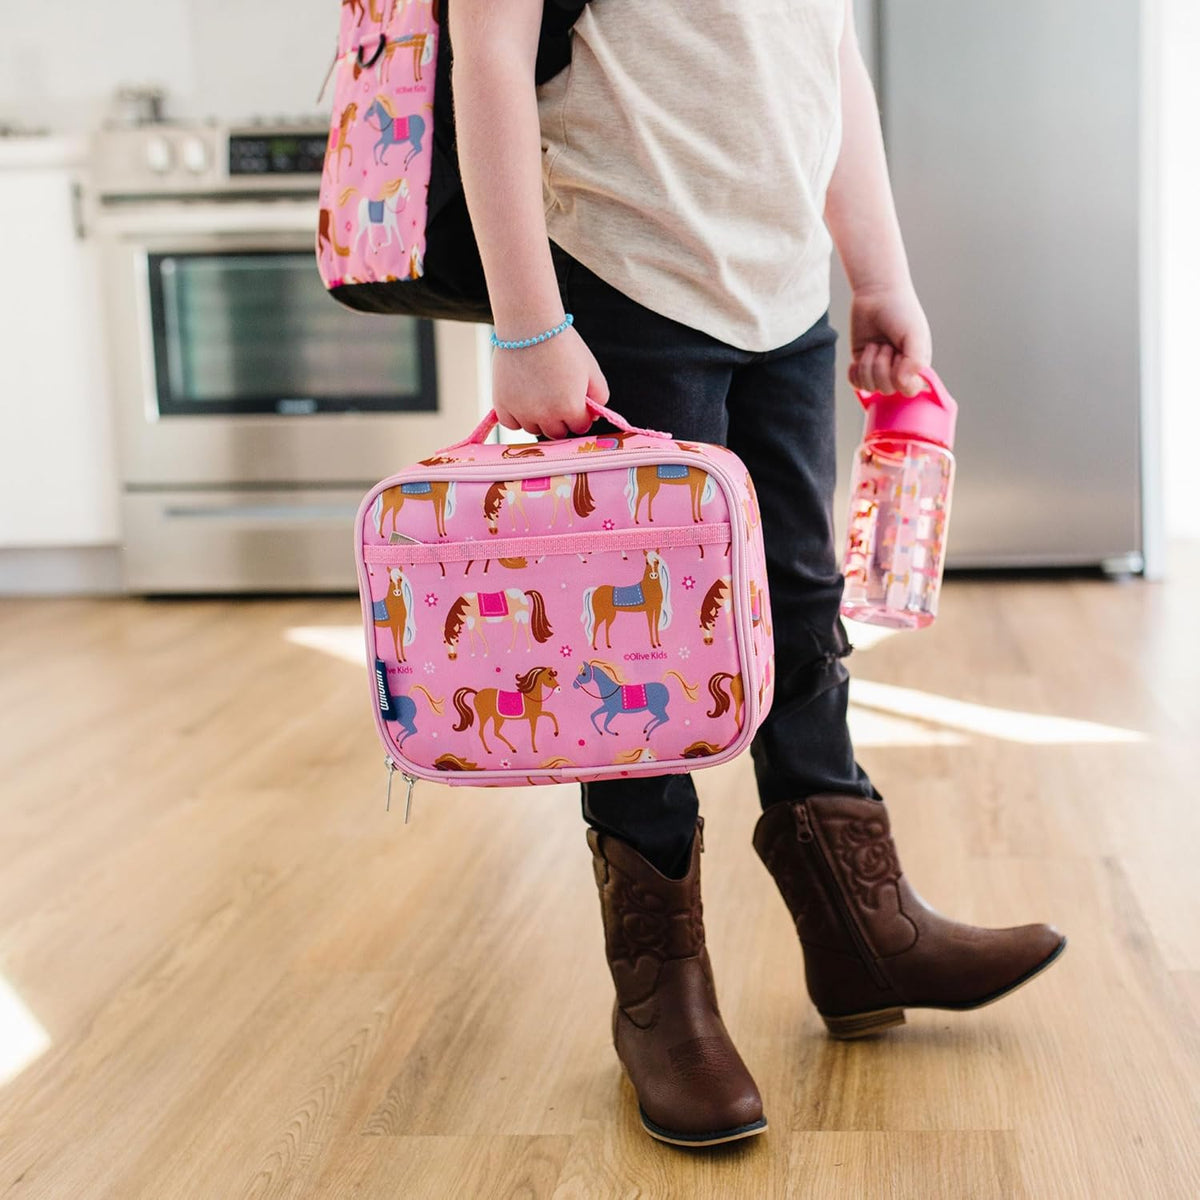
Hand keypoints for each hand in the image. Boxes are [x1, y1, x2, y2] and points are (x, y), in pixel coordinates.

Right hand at [491, 326, 610, 439]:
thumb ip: (599, 396)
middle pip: (556, 433)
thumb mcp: (592, 370)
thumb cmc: (563, 345)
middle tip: (557, 399)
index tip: (576, 403)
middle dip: (561, 420)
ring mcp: (522, 412)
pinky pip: (511, 424)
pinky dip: (516, 416)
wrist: (530, 326)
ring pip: (533, 429)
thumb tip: (592, 415)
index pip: (580, 427)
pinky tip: (522, 400)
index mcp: (570, 408)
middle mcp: (546, 415)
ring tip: (539, 395)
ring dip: (538, 419)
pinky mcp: (502, 404)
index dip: (581, 416)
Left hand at [848, 284, 932, 396]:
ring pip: (870, 386)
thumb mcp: (915, 334)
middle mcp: (898, 370)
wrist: (876, 295)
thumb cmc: (901, 311)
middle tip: (885, 345)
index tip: (900, 358)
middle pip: (887, 389)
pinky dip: (855, 373)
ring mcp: (878, 369)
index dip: (901, 379)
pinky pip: (856, 384)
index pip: (910, 390)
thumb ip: (915, 360)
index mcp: (916, 365)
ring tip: (874, 345)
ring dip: (868, 364)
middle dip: (882, 366)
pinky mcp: (861, 364)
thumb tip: (902, 383)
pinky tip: (859, 358)